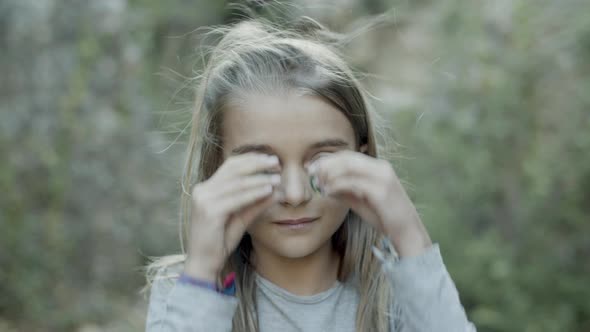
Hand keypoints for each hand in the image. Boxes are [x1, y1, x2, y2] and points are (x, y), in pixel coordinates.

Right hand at [184, 153, 281, 280]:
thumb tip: (275, 188)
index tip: (270, 159)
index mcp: (206, 189)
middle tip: (276, 162)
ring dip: (259, 178)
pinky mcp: (210, 212)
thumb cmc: (220, 242)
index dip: (251, 159)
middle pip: (233, 168)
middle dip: (257, 163)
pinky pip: (237, 198)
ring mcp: (204, 200)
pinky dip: (254, 193)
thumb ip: (255, 203)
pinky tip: (268, 190)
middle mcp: (202, 190)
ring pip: (237, 182)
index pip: (230, 166)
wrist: (203, 264)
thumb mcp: (241, 218)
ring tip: (277, 178)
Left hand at [306, 150, 431, 256]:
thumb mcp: (360, 200)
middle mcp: (381, 168)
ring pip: (349, 167)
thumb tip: (324, 184)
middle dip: (326, 164)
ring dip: (330, 174)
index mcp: (378, 167)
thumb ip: (345, 190)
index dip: (328, 159)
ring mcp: (383, 178)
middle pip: (347, 158)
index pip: (348, 155)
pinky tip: (328, 192)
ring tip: (319, 185)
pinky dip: (337, 185)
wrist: (406, 232)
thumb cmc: (383, 216)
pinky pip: (353, 183)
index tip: (311, 167)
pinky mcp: (381, 192)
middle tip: (311, 174)